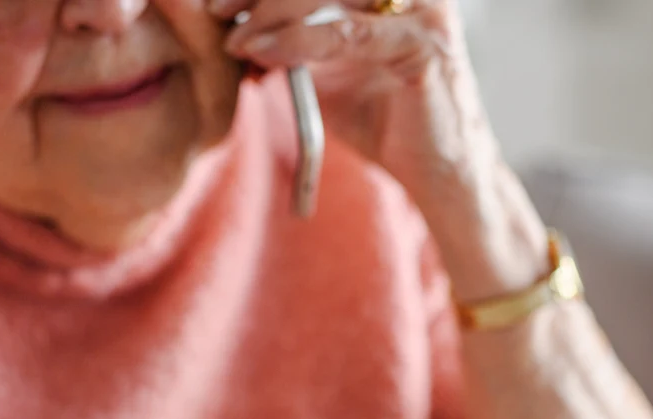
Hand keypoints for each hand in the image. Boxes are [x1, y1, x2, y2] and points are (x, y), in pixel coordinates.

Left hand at [214, 0, 495, 204]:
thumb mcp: (328, 73)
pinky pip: (349, 34)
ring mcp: (420, 10)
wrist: (436, 169)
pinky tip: (266, 55)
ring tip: (237, 41)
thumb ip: (295, 44)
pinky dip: (300, 42)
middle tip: (216, 10)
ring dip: (274, 13)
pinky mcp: (422, 45)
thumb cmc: (386, 120)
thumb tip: (240, 29)